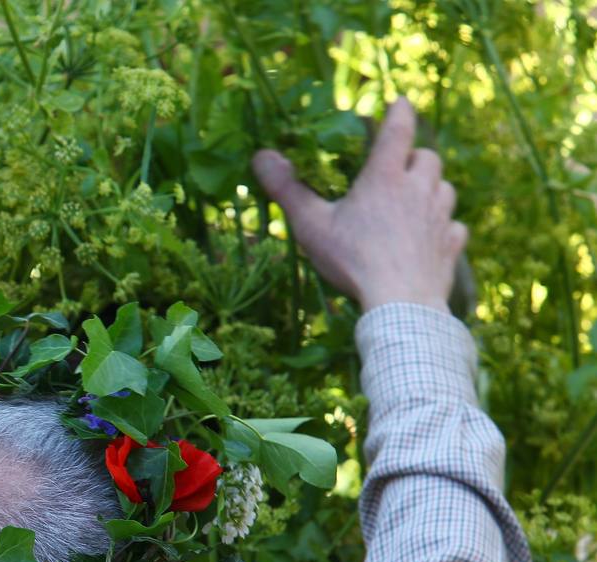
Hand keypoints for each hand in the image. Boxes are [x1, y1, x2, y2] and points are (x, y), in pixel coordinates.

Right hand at [251, 98, 466, 313]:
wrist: (399, 304)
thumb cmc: (352, 260)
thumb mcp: (311, 225)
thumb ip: (287, 189)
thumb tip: (261, 155)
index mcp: (386, 176)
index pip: (399, 128)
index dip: (399, 111)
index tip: (399, 102)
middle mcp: (419, 189)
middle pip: (428, 157)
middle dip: (414, 158)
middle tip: (398, 168)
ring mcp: (440, 218)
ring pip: (445, 188)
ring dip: (431, 189)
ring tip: (414, 202)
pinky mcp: (451, 246)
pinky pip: (454, 227)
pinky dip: (443, 227)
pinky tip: (430, 237)